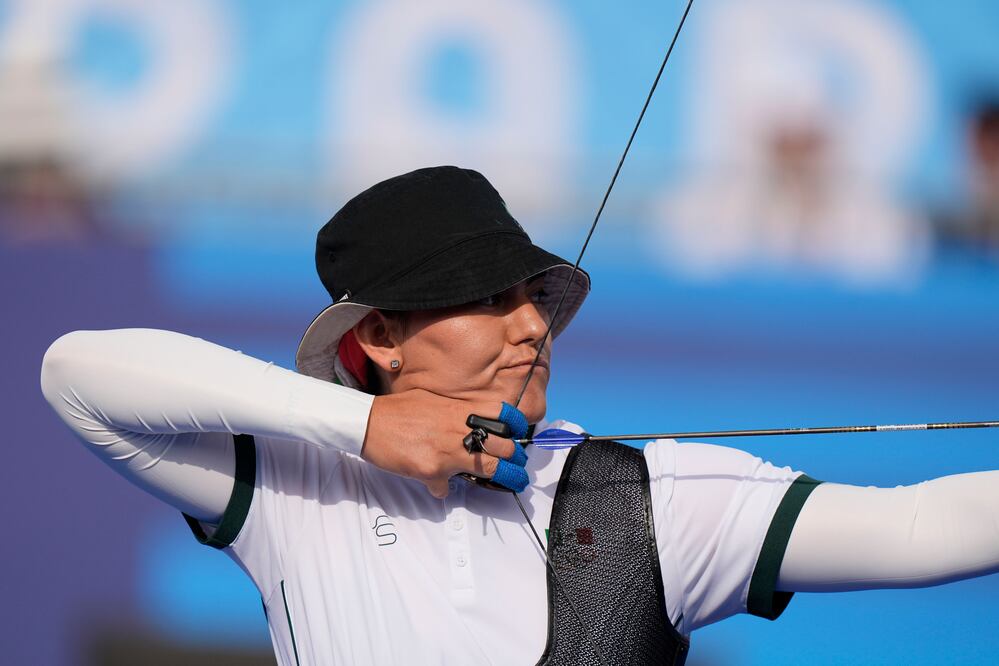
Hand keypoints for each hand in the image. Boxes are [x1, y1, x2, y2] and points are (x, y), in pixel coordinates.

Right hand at [361, 388, 524, 497]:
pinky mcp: (433, 470)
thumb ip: (456, 415)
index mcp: (463, 410)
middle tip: (517, 465)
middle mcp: (461, 429)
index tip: (519, 436)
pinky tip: (437, 486)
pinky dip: (442, 489)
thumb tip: (470, 426)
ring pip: (491, 469)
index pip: (505, 416)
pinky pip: (446, 488)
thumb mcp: (435, 402)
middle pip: (505, 447)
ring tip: (511, 482)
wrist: (371, 422)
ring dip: (504, 478)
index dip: (517, 428)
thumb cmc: (400, 411)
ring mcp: (449, 451)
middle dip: (515, 459)